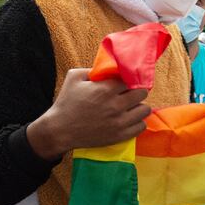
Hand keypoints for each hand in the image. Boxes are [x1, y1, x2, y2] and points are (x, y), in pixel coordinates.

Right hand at [28, 68, 150, 159]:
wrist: (59, 130)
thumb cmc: (66, 102)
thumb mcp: (74, 78)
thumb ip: (92, 70)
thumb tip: (107, 68)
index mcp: (105, 89)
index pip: (130, 79)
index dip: (128, 79)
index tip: (125, 82)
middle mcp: (115, 105)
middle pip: (141, 93)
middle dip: (136, 91)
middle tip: (130, 93)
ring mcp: (119, 122)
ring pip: (144, 110)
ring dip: (139, 106)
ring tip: (131, 107)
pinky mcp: (119, 136)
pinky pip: (141, 126)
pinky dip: (137, 122)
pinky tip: (129, 119)